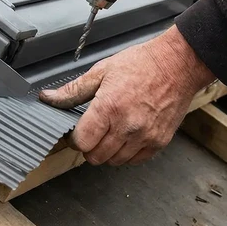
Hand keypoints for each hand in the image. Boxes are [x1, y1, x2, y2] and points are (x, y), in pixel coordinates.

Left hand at [39, 26, 214, 165]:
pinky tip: (127, 136)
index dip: (74, 139)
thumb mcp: (102, 71)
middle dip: (89, 147)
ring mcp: (145, 136)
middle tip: (93, 132)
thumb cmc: (141, 64)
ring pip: (114, 161)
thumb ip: (73, 90)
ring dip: (108, 151)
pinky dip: (127, 153)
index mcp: (109, 107)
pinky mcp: (159, 142)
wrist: (177, 64)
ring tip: (111, 132)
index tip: (76, 133)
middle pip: (96, 157)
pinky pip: (135, 160)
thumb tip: (48, 98)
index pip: (82, 142)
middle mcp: (127, 126)